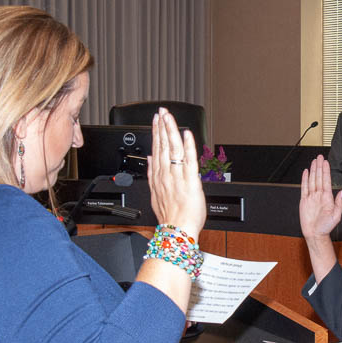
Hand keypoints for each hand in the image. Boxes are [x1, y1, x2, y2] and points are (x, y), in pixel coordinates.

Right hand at [147, 108, 205, 238]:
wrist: (178, 231)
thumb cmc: (171, 216)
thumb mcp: (155, 194)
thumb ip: (153, 174)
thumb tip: (150, 158)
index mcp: (159, 176)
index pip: (156, 149)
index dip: (156, 133)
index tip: (156, 120)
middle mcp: (166, 174)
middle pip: (163, 146)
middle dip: (162, 126)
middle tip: (162, 111)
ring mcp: (177, 177)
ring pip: (173, 149)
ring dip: (171, 131)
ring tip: (169, 117)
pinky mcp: (190, 181)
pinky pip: (188, 161)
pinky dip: (188, 146)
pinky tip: (187, 134)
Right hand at [300, 155, 341, 239]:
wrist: (315, 234)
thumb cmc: (326, 227)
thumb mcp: (336, 216)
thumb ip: (339, 204)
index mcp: (327, 198)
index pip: (326, 181)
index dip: (326, 171)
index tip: (326, 162)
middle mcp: (319, 195)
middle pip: (319, 178)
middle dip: (319, 167)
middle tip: (319, 157)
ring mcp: (311, 197)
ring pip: (312, 180)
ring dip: (313, 171)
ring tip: (313, 162)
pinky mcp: (304, 201)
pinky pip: (304, 188)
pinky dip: (304, 179)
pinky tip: (306, 172)